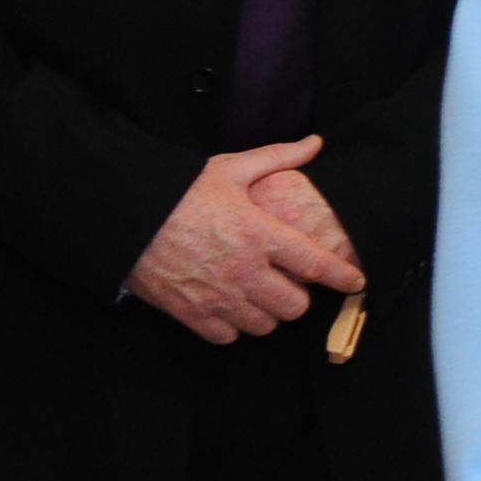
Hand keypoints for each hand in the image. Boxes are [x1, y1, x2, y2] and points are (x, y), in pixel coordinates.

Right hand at [126, 137, 364, 342]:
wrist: (125, 214)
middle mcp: (245, 271)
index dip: (343, 277)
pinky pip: (227, 336)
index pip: (318, 265)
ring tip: (259, 294)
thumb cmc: (178, 191)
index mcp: (261, 235)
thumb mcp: (230, 168)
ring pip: (265, 325)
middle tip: (289, 283)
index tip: (355, 280)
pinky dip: (232, 326)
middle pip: (296, 306)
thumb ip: (277, 158)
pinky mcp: (190, 312)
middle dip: (298, 296)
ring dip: (267, 312)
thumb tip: (314, 143)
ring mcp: (218, 295)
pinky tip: (229, 307)